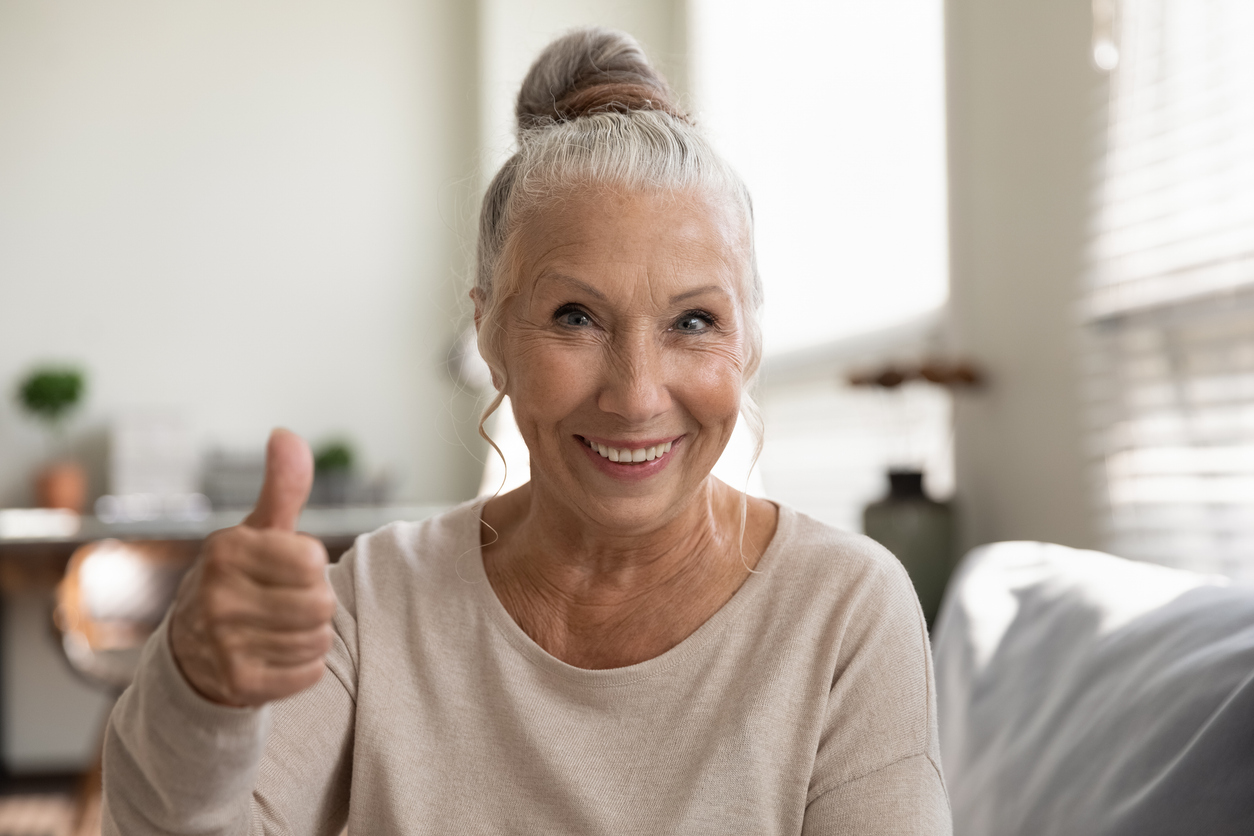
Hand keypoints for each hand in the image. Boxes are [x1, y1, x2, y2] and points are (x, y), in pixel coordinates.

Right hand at [169, 428, 336, 706]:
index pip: (314, 561)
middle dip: (314, 603)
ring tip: (278, 629)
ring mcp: (222, 642)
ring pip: (318, 639)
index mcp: (226, 550)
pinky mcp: (237, 682)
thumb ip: (282, 486)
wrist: (192, 651)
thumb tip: (286, 434)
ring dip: (309, 636)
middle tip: (285, 603)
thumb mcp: (258, 530)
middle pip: (321, 603)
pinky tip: (275, 656)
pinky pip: (310, 673)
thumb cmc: (241, 578)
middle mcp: (217, 595)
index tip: (287, 570)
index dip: (312, 566)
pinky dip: (303, 667)